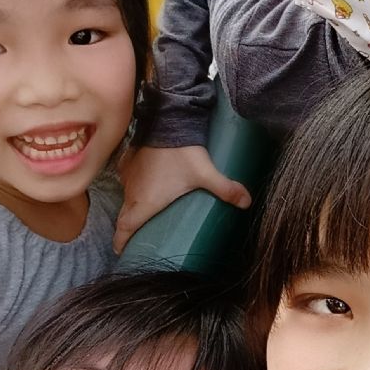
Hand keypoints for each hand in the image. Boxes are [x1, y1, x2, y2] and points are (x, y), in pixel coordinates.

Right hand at [114, 145, 250, 252]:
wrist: (168, 119)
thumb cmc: (183, 152)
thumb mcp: (206, 174)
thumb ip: (226, 189)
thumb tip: (248, 203)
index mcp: (145, 202)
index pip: (125, 228)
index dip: (121, 242)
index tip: (121, 251)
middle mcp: (132, 191)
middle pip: (124, 217)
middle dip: (126, 229)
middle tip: (134, 238)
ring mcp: (128, 175)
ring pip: (126, 197)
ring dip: (131, 207)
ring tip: (142, 214)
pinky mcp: (129, 160)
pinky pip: (127, 179)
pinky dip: (133, 186)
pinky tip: (143, 186)